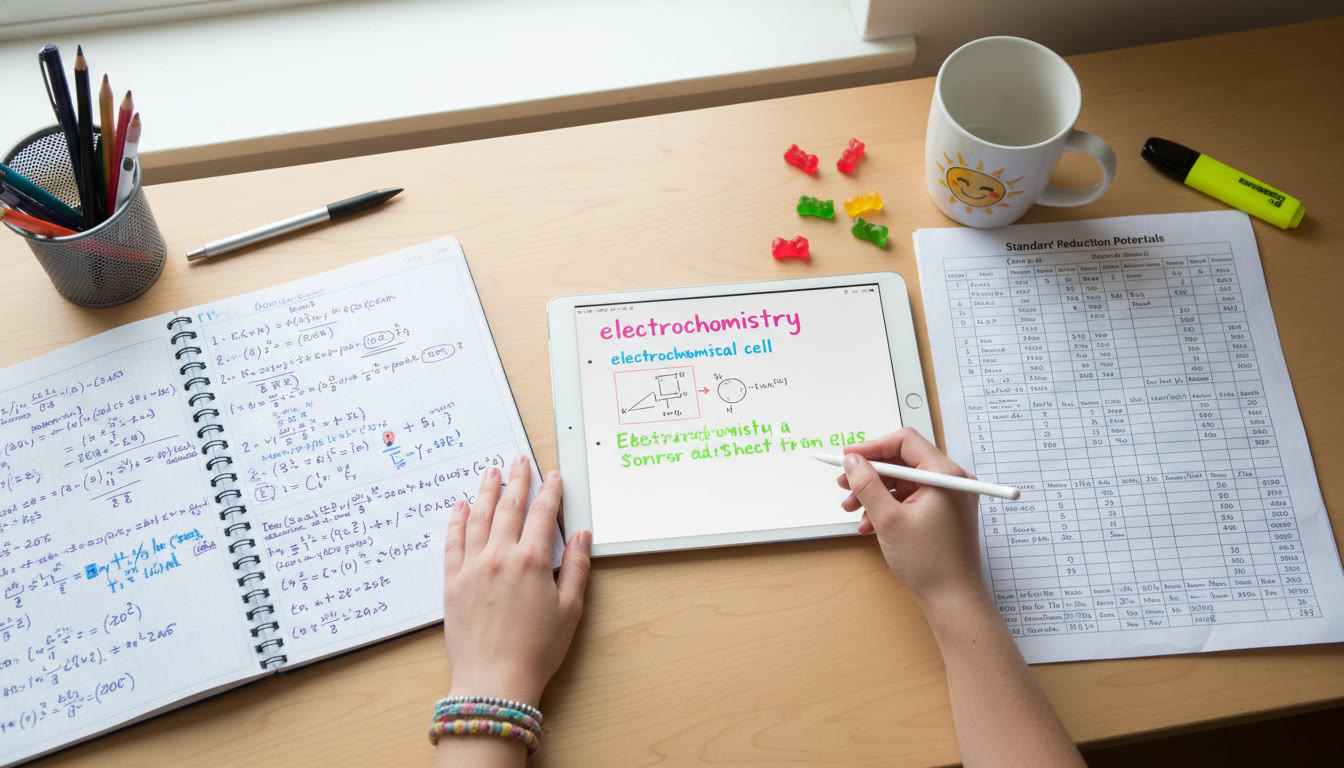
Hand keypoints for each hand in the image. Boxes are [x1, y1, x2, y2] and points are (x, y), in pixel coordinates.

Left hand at [442, 455, 591, 705]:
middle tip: (519, 460)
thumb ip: (575, 567)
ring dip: (486, 490)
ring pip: (479, 517)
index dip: (550, 491)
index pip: (542, 514)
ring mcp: (472, 567)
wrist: (495, 680)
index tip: (553, 476)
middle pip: (509, 507)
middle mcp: (500, 556)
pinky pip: (452, 542)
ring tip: (491, 471)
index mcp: (531, 561)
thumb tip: (581, 535)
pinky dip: (457, 520)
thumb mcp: (569, 609)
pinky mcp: (452, 582)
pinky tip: (461, 505)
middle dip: (516, 480)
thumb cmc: (537, 650)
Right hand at [836, 428, 983, 609]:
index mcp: (945, 474)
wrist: (953, 600)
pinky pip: (910, 498)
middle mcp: (952, 480)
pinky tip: (869, 524)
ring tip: (852, 510)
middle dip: (870, 474)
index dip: (872, 447)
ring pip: (903, 481)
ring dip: (875, 493)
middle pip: (902, 461)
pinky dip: (888, 506)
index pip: (904, 441)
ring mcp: (949, 497)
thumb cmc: (930, 563)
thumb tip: (852, 461)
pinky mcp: (944, 512)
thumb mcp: (888, 519)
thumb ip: (867, 484)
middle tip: (844, 485)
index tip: (848, 458)